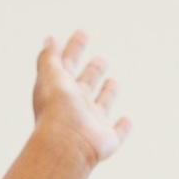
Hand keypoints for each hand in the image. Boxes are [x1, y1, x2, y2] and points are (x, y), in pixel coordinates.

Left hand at [30, 30, 128, 168]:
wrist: (66, 144)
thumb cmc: (57, 109)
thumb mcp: (50, 76)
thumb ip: (50, 58)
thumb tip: (50, 40)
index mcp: (61, 90)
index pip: (67, 65)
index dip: (73, 48)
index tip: (82, 33)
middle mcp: (75, 106)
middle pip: (85, 84)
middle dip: (92, 71)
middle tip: (100, 60)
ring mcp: (91, 124)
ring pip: (101, 106)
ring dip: (107, 94)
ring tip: (113, 82)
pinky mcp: (106, 140)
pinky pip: (117, 133)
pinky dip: (123, 127)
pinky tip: (128, 120)